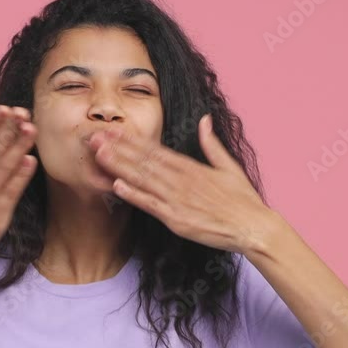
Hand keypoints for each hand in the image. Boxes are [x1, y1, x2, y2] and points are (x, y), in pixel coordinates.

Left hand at [87, 114, 282, 254]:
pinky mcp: (177, 220)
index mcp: (192, 167)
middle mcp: (182, 181)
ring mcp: (177, 200)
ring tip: (99, 154)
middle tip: (94, 136)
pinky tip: (117, 185)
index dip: (132, 139)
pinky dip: (134, 195)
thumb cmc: (242, 200)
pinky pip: (151, 205)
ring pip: (143, 179)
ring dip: (119, 166)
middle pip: (143, 161)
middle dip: (117, 148)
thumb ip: (212, 144)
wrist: (253, 227)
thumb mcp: (229, 166)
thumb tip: (205, 120)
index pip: (156, 149)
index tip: (114, 130)